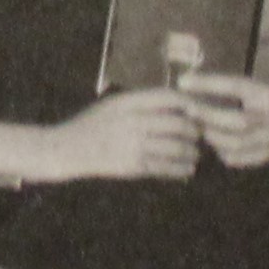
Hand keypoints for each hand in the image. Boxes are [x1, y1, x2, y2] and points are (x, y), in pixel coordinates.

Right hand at [8, 88, 204, 182]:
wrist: (66, 149)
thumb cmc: (92, 124)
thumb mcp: (114, 104)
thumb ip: (142, 102)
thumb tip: (178, 103)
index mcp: (129, 102)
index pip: (169, 98)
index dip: (190, 103)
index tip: (201, 110)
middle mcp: (133, 122)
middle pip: (179, 124)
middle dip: (196, 131)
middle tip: (202, 136)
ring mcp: (134, 145)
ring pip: (177, 148)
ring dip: (192, 153)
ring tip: (196, 155)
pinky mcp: (133, 167)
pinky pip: (166, 168)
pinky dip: (181, 169)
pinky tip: (187, 170)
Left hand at [181, 71, 268, 169]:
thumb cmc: (261, 97)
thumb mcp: (248, 85)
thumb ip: (219, 85)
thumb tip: (182, 83)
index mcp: (267, 93)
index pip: (234, 86)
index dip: (207, 84)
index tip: (182, 83)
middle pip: (236, 120)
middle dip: (208, 116)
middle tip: (189, 111)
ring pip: (234, 143)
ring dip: (211, 136)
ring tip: (199, 127)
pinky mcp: (266, 156)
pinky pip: (235, 158)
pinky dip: (219, 151)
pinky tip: (213, 142)